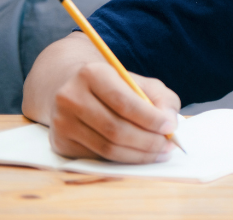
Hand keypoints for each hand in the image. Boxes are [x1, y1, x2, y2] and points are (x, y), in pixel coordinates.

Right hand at [47, 62, 180, 163]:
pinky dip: (123, 159)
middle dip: (148, 141)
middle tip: (169, 145)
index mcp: (92, 74)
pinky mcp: (60, 143)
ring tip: (160, 152)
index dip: (150, 119)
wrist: (75, 90)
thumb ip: (162, 99)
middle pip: (115, 129)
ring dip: (139, 155)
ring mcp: (62, 122)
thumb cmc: (116, 87)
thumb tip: (170, 123)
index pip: (124, 102)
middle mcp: (70, 97)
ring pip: (107, 148)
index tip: (171, 127)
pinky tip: (139, 154)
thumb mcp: (141, 83)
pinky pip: (98, 157)